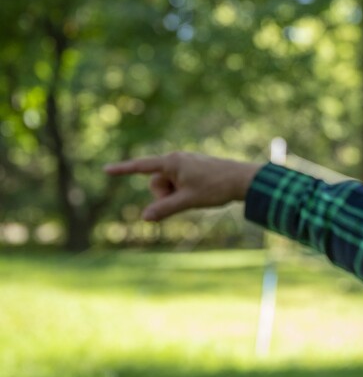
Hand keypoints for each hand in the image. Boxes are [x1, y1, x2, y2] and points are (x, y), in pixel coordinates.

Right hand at [104, 152, 261, 220]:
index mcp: (172, 162)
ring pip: (169, 186)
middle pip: (156, 183)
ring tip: (197, 194)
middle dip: (165, 195)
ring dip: (176, 195)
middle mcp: (176, 159)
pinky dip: (184, 192)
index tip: (106, 170)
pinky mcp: (194, 168)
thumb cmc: (216, 187)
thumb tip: (145, 217)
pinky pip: (180, 183)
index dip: (123, 170)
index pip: (141, 167)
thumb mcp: (188, 201)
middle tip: (186, 198)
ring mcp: (186, 163)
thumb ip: (164, 209)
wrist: (243, 179)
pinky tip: (201, 192)